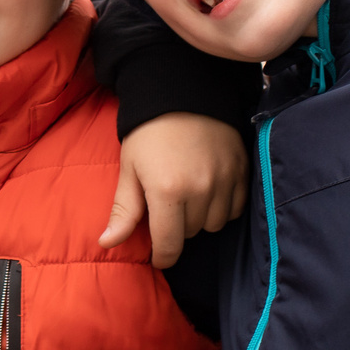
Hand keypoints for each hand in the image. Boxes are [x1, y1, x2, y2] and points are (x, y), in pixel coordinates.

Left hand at [101, 112, 247, 267]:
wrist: (181, 92)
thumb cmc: (148, 133)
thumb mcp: (129, 170)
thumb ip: (123, 211)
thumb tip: (107, 243)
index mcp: (167, 191)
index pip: (170, 244)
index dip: (162, 257)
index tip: (158, 257)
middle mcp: (200, 189)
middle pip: (192, 233)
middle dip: (177, 228)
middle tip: (167, 206)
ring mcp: (225, 179)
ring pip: (215, 224)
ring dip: (201, 218)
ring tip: (187, 196)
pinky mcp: (242, 170)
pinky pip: (236, 208)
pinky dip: (223, 206)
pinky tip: (208, 191)